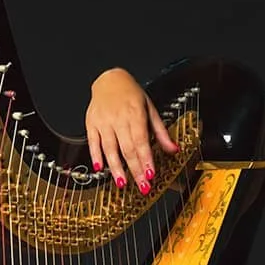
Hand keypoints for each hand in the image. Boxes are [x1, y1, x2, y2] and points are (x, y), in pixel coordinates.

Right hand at [85, 68, 179, 194]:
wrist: (108, 79)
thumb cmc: (130, 94)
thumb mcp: (150, 108)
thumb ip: (160, 131)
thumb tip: (173, 149)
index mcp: (135, 113)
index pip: (141, 140)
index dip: (146, 158)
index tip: (150, 173)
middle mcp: (118, 118)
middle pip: (127, 148)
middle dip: (135, 169)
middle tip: (142, 186)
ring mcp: (103, 121)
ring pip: (109, 148)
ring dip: (116, 167)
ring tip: (122, 183)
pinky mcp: (91, 123)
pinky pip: (93, 142)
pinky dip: (96, 156)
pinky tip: (100, 168)